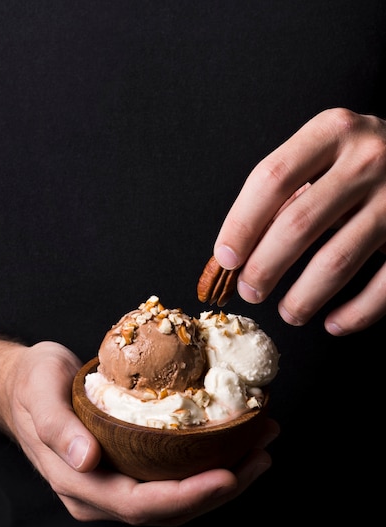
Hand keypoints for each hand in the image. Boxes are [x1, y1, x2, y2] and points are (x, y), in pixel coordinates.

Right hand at [6, 341, 278, 525]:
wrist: (23, 386)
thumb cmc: (31, 385)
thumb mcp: (38, 395)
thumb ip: (57, 429)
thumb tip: (85, 461)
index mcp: (79, 484)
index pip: (139, 505)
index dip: (186, 495)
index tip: (227, 474)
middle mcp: (101, 494)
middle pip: (169, 509)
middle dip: (221, 488)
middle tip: (261, 456)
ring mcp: (117, 483)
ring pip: (177, 498)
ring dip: (224, 479)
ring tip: (261, 449)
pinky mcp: (130, 467)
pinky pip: (173, 476)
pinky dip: (208, 464)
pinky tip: (234, 444)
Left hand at [214, 107, 385, 334]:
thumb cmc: (363, 161)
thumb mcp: (326, 155)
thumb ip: (288, 192)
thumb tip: (239, 250)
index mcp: (332, 132)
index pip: (271, 179)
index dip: (241, 225)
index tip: (226, 258)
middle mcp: (367, 159)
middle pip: (297, 225)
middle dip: (264, 268)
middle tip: (250, 291)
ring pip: (336, 260)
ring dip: (303, 297)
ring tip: (288, 312)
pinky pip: (384, 285)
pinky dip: (356, 313)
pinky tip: (334, 324)